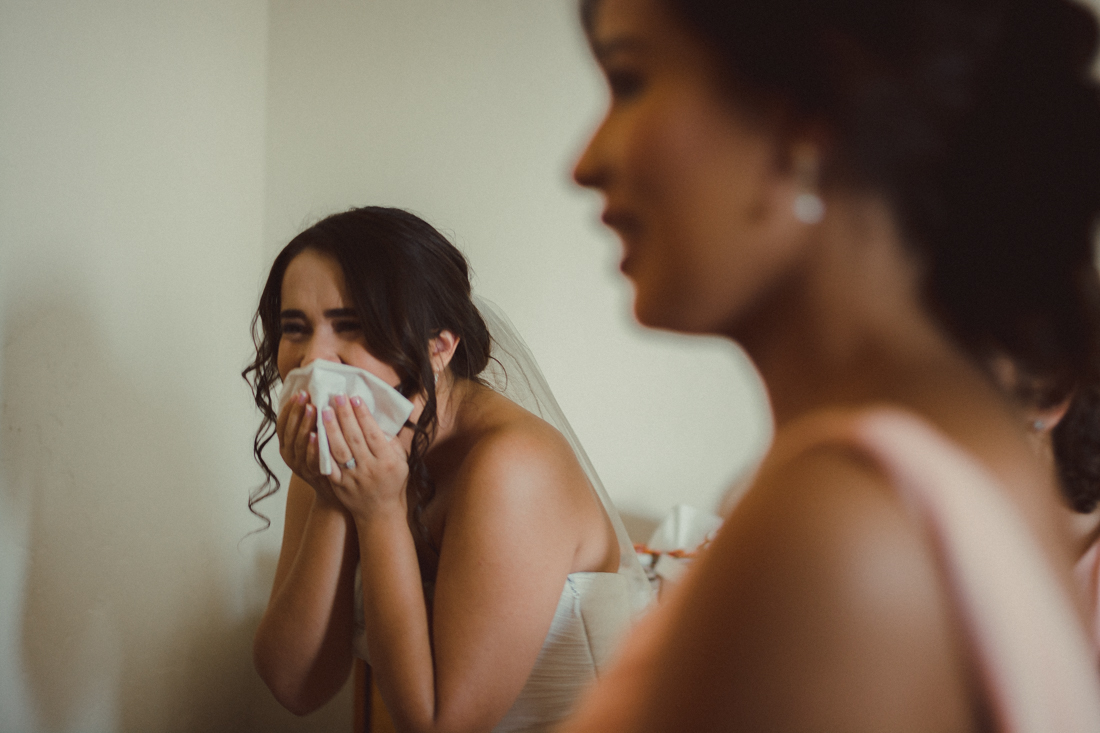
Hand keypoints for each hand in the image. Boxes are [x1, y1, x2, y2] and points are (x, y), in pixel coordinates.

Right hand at [275, 390, 340, 506]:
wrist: (334, 489)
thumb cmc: (326, 457)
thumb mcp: (314, 439)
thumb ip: (311, 422)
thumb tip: (316, 393)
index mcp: (286, 444)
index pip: (282, 423)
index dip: (288, 408)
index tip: (298, 393)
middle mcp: (289, 455)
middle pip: (289, 431)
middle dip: (296, 411)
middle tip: (306, 395)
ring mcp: (299, 466)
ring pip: (298, 443)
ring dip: (304, 424)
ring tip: (312, 409)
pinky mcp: (312, 475)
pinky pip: (310, 459)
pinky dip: (312, 447)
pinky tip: (317, 434)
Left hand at [322, 394, 409, 520]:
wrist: (380, 513)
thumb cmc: (392, 483)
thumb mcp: (401, 462)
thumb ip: (392, 442)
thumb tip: (378, 419)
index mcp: (387, 461)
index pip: (373, 434)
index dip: (364, 415)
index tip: (355, 398)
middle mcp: (370, 469)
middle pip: (355, 438)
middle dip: (345, 415)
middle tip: (337, 396)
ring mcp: (353, 478)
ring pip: (340, 450)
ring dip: (331, 428)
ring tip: (324, 410)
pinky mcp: (339, 485)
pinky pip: (328, 466)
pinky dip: (320, 451)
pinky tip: (313, 435)